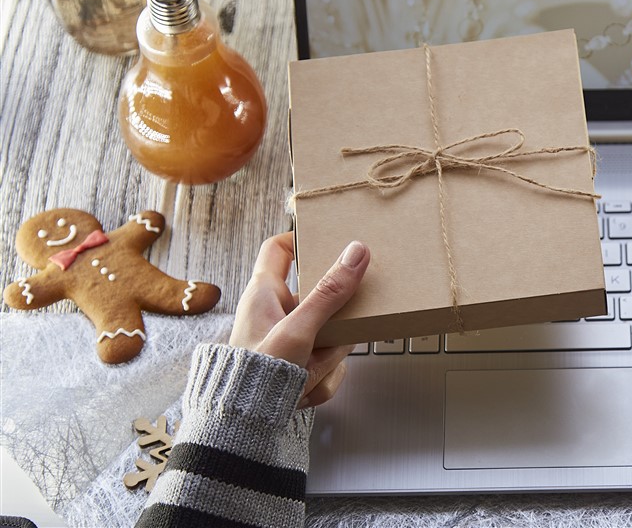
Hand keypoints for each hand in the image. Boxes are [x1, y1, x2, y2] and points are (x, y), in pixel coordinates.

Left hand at [230, 232, 369, 408]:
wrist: (242, 426)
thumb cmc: (253, 376)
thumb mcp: (298, 330)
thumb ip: (329, 293)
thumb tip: (356, 252)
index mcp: (264, 293)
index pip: (279, 248)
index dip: (302, 238)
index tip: (332, 239)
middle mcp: (276, 313)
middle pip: (322, 299)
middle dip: (334, 324)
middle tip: (337, 329)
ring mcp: (290, 341)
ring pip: (330, 335)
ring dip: (327, 358)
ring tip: (307, 370)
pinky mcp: (299, 366)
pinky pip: (328, 364)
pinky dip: (322, 378)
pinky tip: (305, 387)